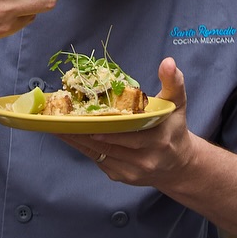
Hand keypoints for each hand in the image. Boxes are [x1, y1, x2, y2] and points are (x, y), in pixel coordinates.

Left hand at [74, 58, 194, 188]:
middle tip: (62, 119)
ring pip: (100, 154)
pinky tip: (68, 136)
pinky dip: (83, 148)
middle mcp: (145, 159)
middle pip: (109, 145)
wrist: (178, 165)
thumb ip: (173, 81)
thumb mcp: (177, 103)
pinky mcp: (121, 176)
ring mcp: (132, 171)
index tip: (86, 119)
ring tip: (58, 126)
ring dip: (78, 140)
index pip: (129, 135)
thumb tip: (167, 61)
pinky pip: (98, 160)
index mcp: (158, 139)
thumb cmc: (174, 128)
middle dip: (84, 132)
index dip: (107, 129)